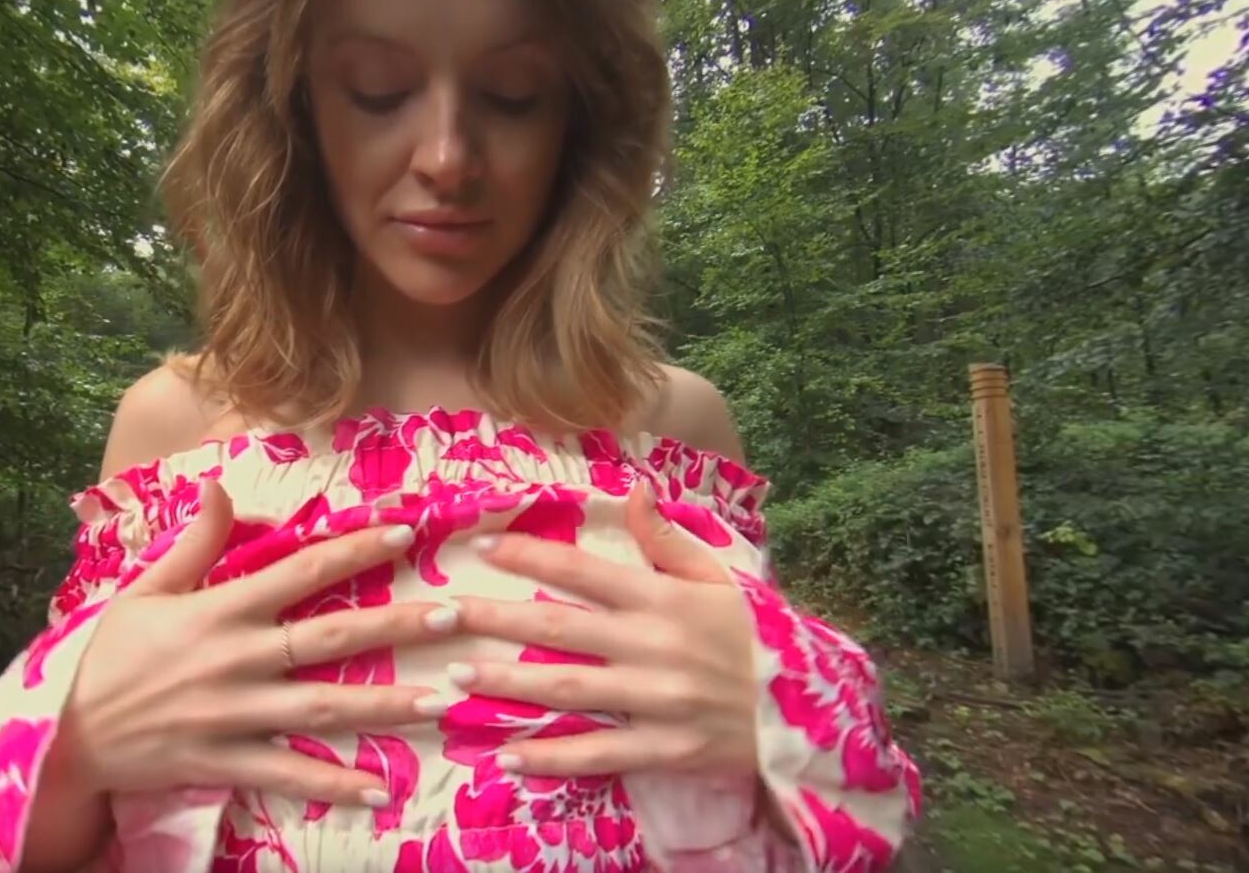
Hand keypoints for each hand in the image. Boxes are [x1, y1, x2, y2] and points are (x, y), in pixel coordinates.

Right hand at [55, 478, 460, 806]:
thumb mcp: (143, 590)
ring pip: (322, 707)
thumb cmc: (109, 658)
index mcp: (220, 610)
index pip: (299, 571)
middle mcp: (236, 659)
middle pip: (330, 637)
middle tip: (454, 617)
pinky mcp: (226, 762)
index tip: (405, 534)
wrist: (66, 738)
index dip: (354, 551)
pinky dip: (334, 782)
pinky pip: (288, 773)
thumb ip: (193, 544)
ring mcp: (235, 714)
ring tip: (442, 700)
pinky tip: (379, 788)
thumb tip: (221, 486)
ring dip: (386, 705)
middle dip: (395, 625)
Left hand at [448, 482, 759, 777]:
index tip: (480, 547)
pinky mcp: (665, 750)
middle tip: (440, 616)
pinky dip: (551, 758)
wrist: (808, 712)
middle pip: (561, 630)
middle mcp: (655, 647)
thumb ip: (669, 540)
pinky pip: (599, 754)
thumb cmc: (754, 638)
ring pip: (569, 691)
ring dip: (509, 683)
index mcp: (665, 599)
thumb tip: (636, 489)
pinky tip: (506, 756)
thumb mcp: (720, 579)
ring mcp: (658, 701)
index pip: (585, 573)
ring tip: (457, 677)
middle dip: (495, 621)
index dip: (530, 557)